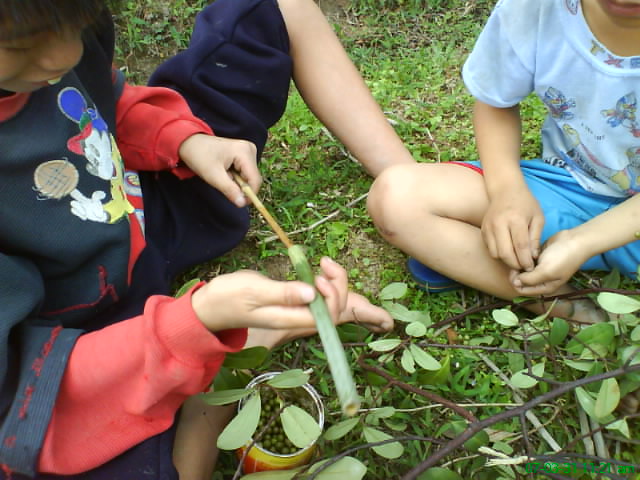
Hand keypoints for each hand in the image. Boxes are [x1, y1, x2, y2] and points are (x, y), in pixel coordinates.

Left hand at [178, 134, 260, 206]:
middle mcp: (250, 149)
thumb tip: (242, 203)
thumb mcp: (214, 176)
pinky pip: (245, 172)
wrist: (191, 142)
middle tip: (223, 182)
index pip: (255, 180)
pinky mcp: (245, 154)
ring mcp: (248, 150)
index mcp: (244, 152)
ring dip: (237, 182)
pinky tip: (225, 171)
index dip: (250, 194)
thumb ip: (230, 190)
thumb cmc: (200, 157)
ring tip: (222, 174)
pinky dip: (236, 176)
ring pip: (249, 176)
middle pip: (253, 178)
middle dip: (240, 186)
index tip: (239, 203)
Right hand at [192, 257, 384, 333]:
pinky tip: (316, 268)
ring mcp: (293, 310)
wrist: (209, 305)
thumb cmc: (228, 297)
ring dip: (332, 282)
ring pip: (326, 302)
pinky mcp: (290, 302)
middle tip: (325, 263)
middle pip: (332, 310)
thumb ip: (283, 293)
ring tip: (323, 262)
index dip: (331, 296)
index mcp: (288, 319)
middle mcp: (295, 318)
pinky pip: (316, 296)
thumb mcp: (254, 291)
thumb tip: (312, 294)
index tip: (319, 276)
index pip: (326, 316)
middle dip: (338, 286)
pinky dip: (322, 282)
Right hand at [481, 186, 543, 271]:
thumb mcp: (538, 218)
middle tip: (523, 267)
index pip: (520, 246)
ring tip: (516, 260)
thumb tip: (533, 257)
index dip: (526, 260)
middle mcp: (499, 223)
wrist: (505, 190)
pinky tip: (508, 251)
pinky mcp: (483, 230)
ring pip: (495, 254)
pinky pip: (490, 249)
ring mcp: (489, 227)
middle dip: (515, 265)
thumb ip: (535, 238)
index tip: (531, 267)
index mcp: (516, 219)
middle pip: (505, 253)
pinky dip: (499, 254)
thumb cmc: (525, 203)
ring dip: (506, 261)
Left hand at [510, 229, 585, 294]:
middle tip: (519, 260)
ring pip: (522, 270)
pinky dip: (525, 256)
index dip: (514, 281)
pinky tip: (528, 251)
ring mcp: (539, 269)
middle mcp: (540, 280)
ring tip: (523, 255)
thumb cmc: (563, 258)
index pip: (521, 290)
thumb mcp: (546, 271)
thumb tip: (514, 283)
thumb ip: (529, 279)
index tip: (515, 269)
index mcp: (543, 288)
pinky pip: (526, 260)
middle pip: (520, 280)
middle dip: (517, 272)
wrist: (575, 240)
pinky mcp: (538, 258)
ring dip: (520, 263)